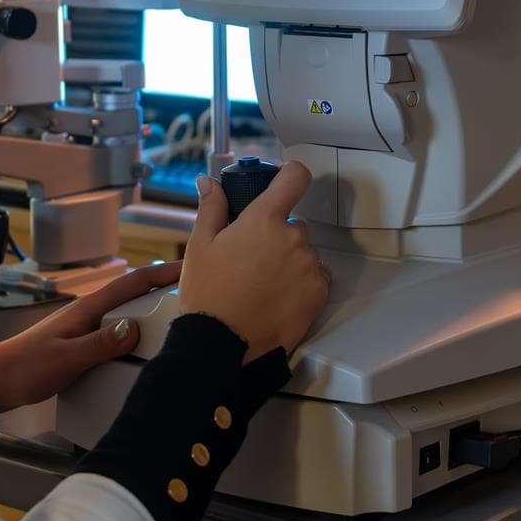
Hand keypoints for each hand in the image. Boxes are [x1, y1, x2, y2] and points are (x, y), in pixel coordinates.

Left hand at [0, 261, 179, 410]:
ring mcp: (85, 328)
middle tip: (194, 296)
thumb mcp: (66, 358)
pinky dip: (135, 335)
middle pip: (134, 295)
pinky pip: (116, 334)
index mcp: (88, 309)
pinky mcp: (81, 344)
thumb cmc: (24, 368)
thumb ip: (99, 344)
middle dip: (165, 290)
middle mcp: (89, 314)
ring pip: (127, 315)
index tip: (191, 267)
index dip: (163, 273)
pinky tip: (143, 348)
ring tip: (177, 321)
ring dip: (151, 314)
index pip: (133, 283)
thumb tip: (134, 328)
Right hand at [174, 161, 328, 359]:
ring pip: (304, 253)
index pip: (295, 177)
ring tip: (262, 283)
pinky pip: (316, 276)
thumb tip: (209, 183)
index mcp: (264, 220)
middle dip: (277, 235)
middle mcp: (293, 239)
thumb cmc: (209, 296)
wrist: (223, 344)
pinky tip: (277, 296)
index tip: (286, 181)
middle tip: (253, 258)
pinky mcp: (319, 292)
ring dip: (290, 261)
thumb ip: (211, 207)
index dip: (291, 175)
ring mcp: (309, 266)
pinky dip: (301, 282)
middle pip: (294, 224)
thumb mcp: (200, 246)